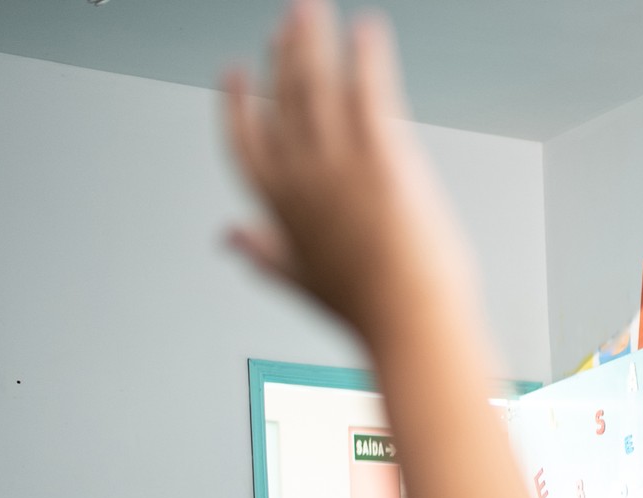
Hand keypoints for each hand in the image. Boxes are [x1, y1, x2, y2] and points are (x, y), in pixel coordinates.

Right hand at [223, 0, 475, 344]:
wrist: (412, 322)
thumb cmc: (369, 311)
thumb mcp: (299, 282)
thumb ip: (261, 254)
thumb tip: (230, 239)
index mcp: (277, 205)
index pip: (243, 140)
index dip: (237, 103)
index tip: (236, 72)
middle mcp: (302, 177)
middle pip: (283, 100)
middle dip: (283, 55)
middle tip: (287, 21)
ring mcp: (339, 163)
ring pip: (319, 86)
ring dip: (315, 41)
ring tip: (314, 10)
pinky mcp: (383, 155)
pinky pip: (370, 92)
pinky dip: (367, 57)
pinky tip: (367, 30)